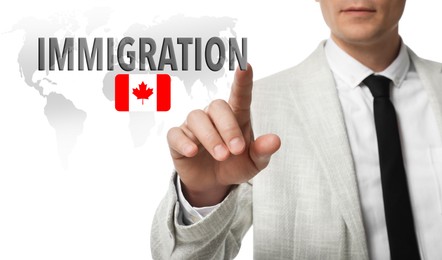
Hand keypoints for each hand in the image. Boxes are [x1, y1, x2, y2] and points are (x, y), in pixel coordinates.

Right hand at [167, 64, 280, 206]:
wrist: (212, 183)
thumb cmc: (234, 165)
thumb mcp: (253, 163)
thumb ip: (263, 151)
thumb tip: (275, 141)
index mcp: (236, 117)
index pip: (239, 94)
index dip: (242, 80)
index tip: (246, 66)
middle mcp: (213, 116)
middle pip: (218, 106)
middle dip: (228, 128)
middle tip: (236, 149)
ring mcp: (194, 126)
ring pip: (197, 118)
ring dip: (210, 137)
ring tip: (222, 156)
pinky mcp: (178, 139)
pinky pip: (175, 134)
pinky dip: (184, 142)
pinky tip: (192, 152)